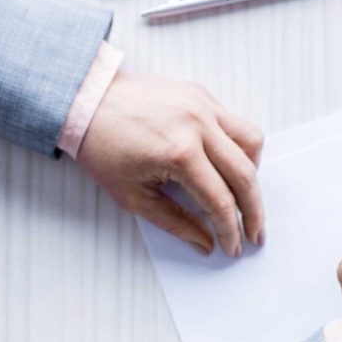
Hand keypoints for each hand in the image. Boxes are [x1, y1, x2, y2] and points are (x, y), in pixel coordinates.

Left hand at [77, 71, 264, 255]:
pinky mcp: (201, 94)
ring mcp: (203, 106)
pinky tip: (227, 163)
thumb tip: (206, 243)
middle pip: (245, 175)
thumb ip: (175, 222)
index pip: (220, 201)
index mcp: (179, 153)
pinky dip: (239, 146)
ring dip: (253, 173)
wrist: (85, 100)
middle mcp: (198, 126)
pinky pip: (236, 122)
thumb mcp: (133, 196)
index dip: (230, 230)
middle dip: (254, 211)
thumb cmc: (102, 147)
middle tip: (256, 233)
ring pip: (252, 142)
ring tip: (243, 194)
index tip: (233, 247)